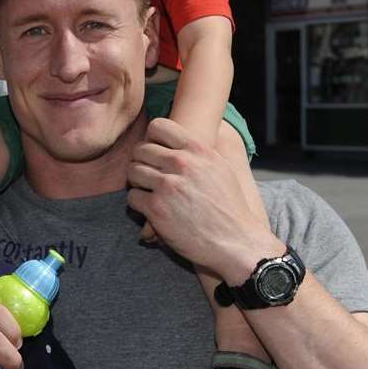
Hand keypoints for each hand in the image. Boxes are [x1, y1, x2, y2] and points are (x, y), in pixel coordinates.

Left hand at [126, 118, 282, 284]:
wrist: (235, 242)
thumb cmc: (229, 207)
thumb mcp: (220, 168)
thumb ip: (197, 152)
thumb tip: (176, 140)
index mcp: (198, 150)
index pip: (158, 126)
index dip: (151, 138)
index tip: (156, 152)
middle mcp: (182, 164)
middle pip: (140, 150)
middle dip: (141, 162)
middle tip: (149, 176)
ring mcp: (168, 186)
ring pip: (132, 172)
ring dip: (137, 182)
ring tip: (149, 192)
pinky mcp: (156, 209)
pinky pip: (132, 197)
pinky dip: (138, 204)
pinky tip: (151, 209)